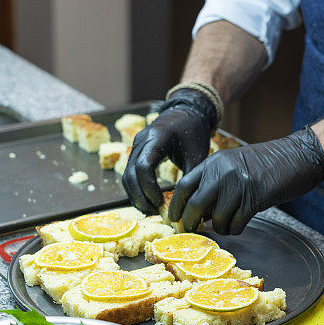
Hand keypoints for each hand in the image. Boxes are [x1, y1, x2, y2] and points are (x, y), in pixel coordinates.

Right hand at [122, 90, 216, 213]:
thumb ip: (192, 176)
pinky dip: (135, 188)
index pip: (143, 166)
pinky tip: (146, 200)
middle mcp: (141, 140)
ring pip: (126, 175)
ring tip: (149, 210)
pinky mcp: (136, 151)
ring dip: (135, 195)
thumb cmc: (194, 131)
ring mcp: (136, 145)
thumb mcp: (198, 154)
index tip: (159, 202)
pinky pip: (129, 173)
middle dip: (139, 196)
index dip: (149, 188)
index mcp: (157, 138)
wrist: (187, 113)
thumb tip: (190, 203)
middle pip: (130, 173)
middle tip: (153, 211)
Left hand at [169, 126, 323, 234]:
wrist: (298, 156)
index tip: (175, 218)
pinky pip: (236, 223)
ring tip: (227, 225)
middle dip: (191, 222)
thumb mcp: (235, 163)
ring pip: (216, 219)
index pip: (184, 186)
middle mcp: (222, 172)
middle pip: (195, 205)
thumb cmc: (268, 162)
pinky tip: (240, 225)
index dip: (176, 206)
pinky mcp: (255, 199)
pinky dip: (235, 229)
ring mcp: (238, 185)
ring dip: (220, 228)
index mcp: (214, 162)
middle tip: (193, 230)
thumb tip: (199, 209)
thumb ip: (215, 180)